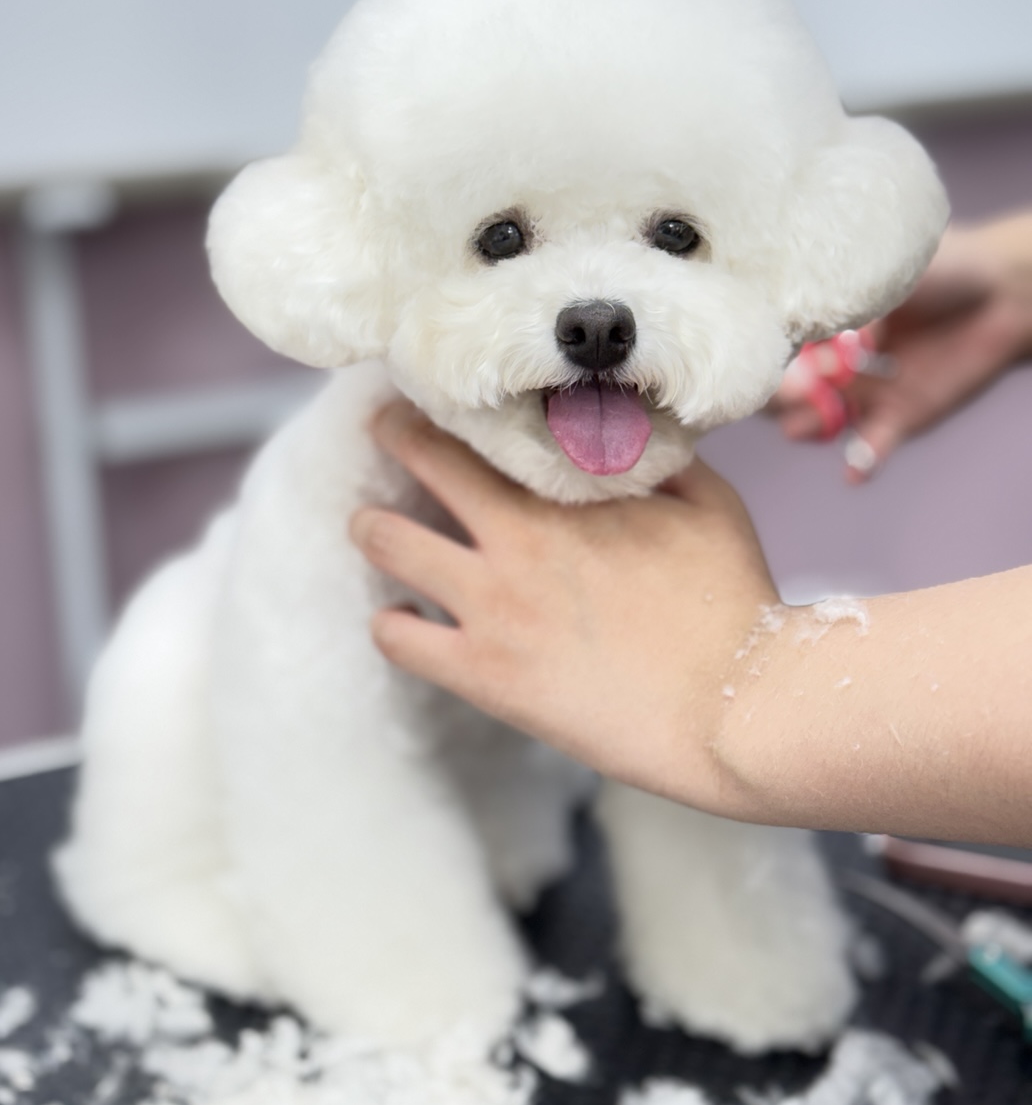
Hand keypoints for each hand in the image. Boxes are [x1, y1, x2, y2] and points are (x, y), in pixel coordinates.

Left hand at [350, 401, 779, 816]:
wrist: (735, 709)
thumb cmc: (735, 604)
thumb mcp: (709, 505)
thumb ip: (659, 462)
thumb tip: (627, 433)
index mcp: (568, 494)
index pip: (489, 426)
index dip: (454, 404)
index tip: (440, 395)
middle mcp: (516, 537)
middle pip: (422, 458)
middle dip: (394, 432)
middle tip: (383, 427)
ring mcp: (492, 607)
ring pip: (388, 543)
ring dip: (372, 526)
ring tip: (369, 524)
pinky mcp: (484, 675)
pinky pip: (399, 639)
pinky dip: (388, 623)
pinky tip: (395, 618)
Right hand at [772, 214, 1031, 480]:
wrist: (1001, 291)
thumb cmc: (942, 267)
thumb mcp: (886, 271)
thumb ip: (854, 302)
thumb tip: (835, 338)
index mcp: (819, 323)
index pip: (773, 346)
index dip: (764, 355)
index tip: (767, 355)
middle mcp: (830, 362)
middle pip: (783, 392)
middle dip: (780, 395)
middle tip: (798, 388)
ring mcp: (860, 394)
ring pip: (815, 422)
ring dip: (808, 425)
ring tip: (808, 424)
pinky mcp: (896, 419)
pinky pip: (869, 447)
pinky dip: (859, 463)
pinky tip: (855, 471)